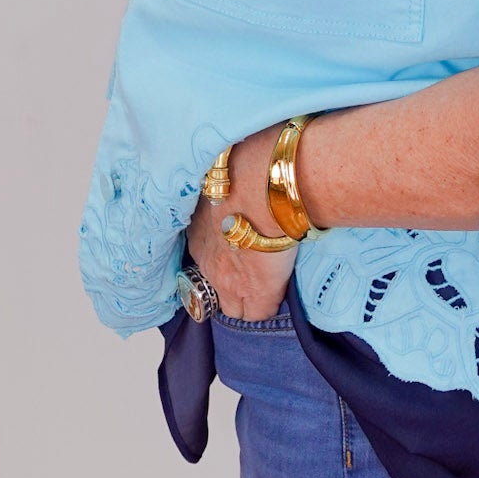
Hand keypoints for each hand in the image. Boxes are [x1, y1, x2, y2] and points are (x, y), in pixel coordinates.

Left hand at [185, 122, 297, 320]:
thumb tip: (240, 162)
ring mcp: (230, 281)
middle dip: (227, 284)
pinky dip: (270, 307)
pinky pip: (261, 315)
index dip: (220, 254)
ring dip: (247, 300)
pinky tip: (282, 295)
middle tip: (248, 273)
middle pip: (210, 290)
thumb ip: (228, 178)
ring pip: (233, 309)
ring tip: (266, 290)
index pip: (202, 253)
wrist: (262, 181)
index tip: (234, 246)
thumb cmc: (244, 162)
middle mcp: (205, 260)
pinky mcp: (260, 293)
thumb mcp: (225, 170)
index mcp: (195, 229)